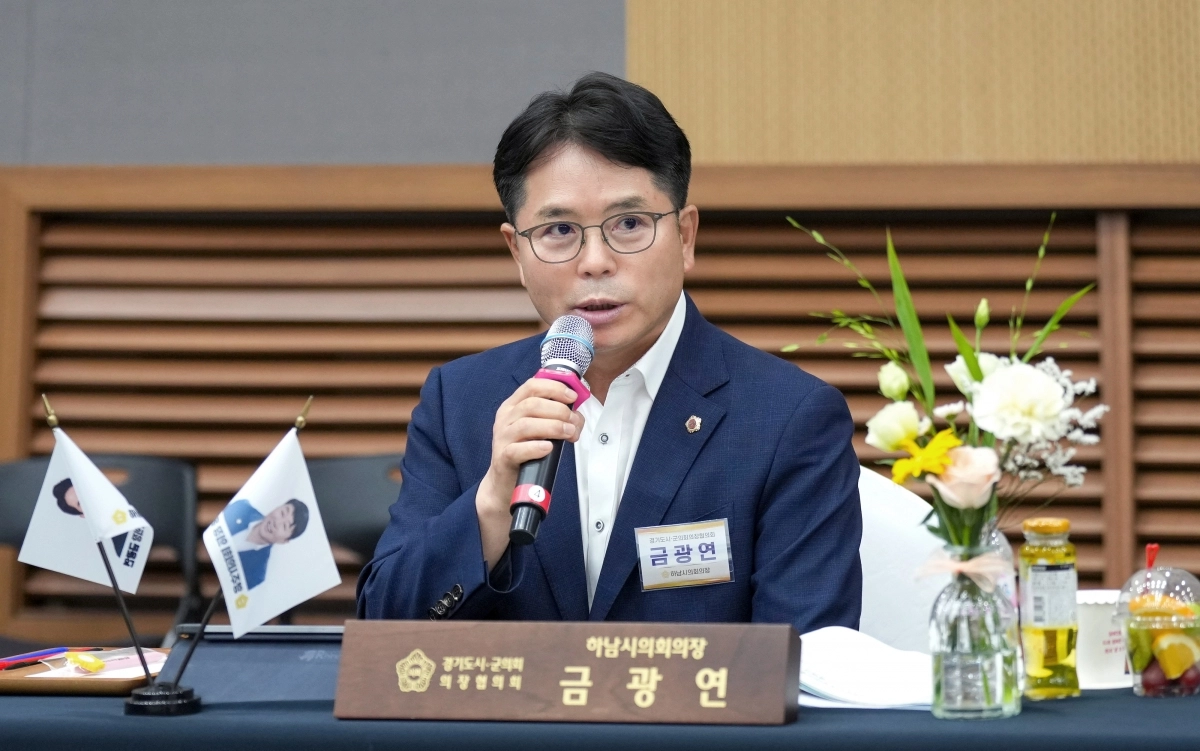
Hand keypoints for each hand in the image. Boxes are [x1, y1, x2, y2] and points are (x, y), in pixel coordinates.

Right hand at [476, 377, 582, 568]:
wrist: (505, 484)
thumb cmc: (526, 453)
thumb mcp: (538, 429)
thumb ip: (553, 417)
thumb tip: (577, 413)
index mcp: (512, 406)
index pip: (532, 386)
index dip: (554, 388)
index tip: (572, 396)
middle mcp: (505, 419)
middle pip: (532, 404)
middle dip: (559, 411)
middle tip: (575, 422)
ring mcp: (502, 438)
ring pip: (526, 424)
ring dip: (553, 427)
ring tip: (569, 434)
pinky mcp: (502, 458)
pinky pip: (517, 450)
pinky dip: (536, 447)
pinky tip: (549, 448)